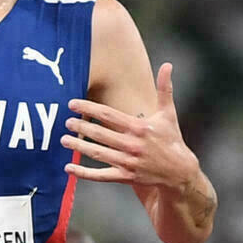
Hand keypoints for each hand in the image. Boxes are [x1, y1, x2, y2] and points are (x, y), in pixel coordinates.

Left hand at [64, 63, 202, 190]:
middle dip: (81, 126)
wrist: (179, 172)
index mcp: (139, 128)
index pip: (108, 115)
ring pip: (98, 153)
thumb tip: (168, 65)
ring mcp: (128, 162)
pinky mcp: (125, 176)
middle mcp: (132, 145)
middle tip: (66, 121)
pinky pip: (100, 175)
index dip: (89, 108)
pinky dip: (83, 173)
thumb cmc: (171, 139)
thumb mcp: (168, 114)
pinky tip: (68, 168)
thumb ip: (164, 90)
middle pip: (100, 134)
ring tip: (63, 140)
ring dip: (79, 147)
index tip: (72, 104)